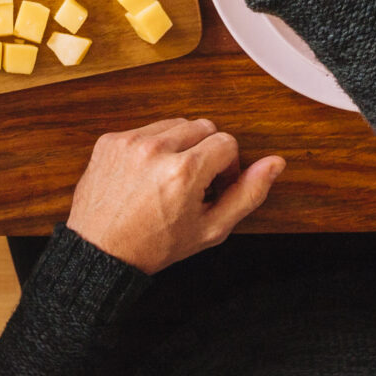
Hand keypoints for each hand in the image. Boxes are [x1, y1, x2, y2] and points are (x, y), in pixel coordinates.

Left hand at [66, 117, 284, 273]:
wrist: (100, 251)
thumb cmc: (155, 245)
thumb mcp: (210, 229)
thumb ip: (247, 194)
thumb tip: (275, 164)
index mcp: (184, 171)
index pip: (227, 141)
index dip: (227, 165)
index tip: (214, 185)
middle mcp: (156, 149)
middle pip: (204, 126)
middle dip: (206, 151)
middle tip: (195, 183)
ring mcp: (130, 141)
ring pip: (175, 123)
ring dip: (180, 145)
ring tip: (170, 178)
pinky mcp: (110, 139)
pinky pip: (146, 129)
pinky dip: (152, 146)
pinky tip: (147, 175)